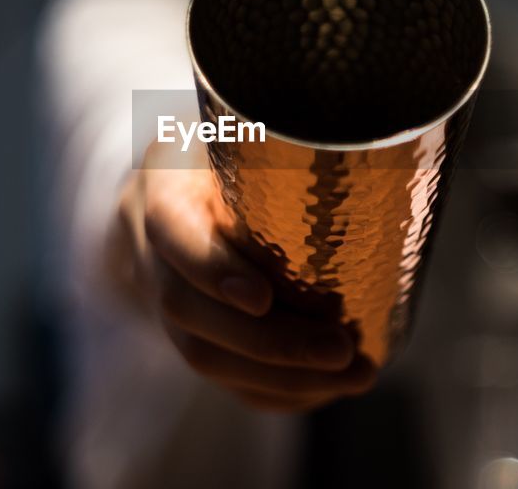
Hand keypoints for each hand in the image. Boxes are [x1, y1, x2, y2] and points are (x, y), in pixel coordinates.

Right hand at [113, 142, 377, 411]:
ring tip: (356, 374)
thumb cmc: (233, 146)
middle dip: (270, 342)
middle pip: (189, 312)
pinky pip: (222, 379)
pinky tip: (328, 390)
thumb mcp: (244, 124)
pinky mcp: (189, 333)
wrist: (176, 183)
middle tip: (342, 347)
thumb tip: (366, 147)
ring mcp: (164, 298)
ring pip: (204, 355)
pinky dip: (276, 392)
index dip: (211, 269)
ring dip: (283, 377)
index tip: (263, 296)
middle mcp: (152, 249)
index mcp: (163, 185)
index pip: (170, 230)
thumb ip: (279, 136)